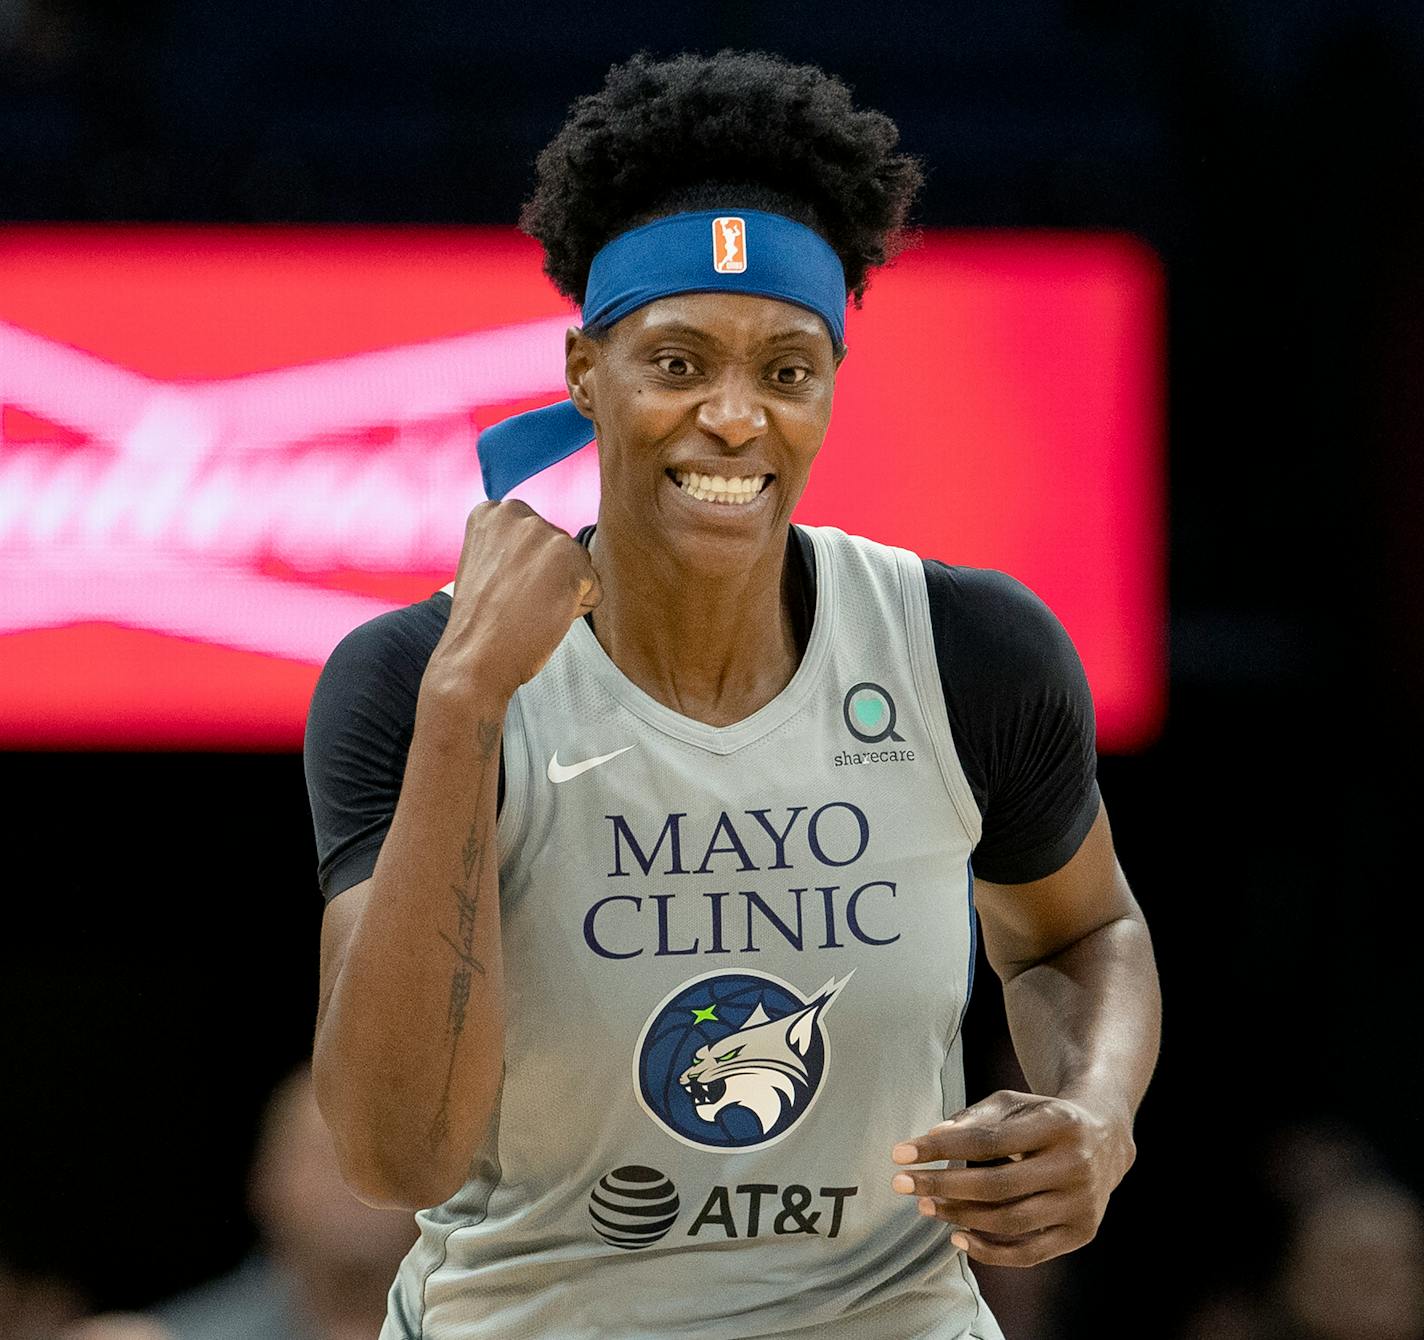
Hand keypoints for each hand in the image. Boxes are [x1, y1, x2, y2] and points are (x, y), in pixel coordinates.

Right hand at [429, 499, 600, 702]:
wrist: (475, 658)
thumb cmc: (483, 622)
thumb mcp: (488, 565)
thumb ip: (514, 547)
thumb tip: (551, 551)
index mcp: (492, 512)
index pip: (537, 538)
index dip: (525, 571)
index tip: (499, 587)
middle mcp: (516, 512)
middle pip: (561, 549)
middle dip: (547, 579)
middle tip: (514, 601)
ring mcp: (544, 532)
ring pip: (579, 568)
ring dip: (562, 593)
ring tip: (527, 608)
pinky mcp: (570, 557)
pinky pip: (594, 589)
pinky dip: (576, 610)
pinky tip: (544, 616)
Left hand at [890, 1089, 1134, 1266]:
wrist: (1106, 1137)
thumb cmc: (1044, 1117)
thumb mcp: (1013, 1104)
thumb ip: (973, 1119)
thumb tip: (932, 1137)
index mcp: (1057, 1124)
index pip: (988, 1140)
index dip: (941, 1148)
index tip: (901, 1153)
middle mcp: (1074, 1165)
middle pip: (997, 1185)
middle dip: (942, 1186)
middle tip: (902, 1184)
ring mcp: (1081, 1203)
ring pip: (1010, 1221)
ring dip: (959, 1217)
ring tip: (926, 1206)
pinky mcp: (1082, 1232)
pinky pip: (1030, 1253)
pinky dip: (990, 1252)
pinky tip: (957, 1238)